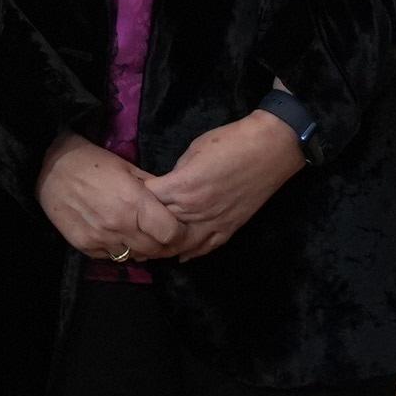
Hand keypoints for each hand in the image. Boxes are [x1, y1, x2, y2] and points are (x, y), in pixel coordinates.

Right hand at [36, 134, 192, 265]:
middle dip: (163, 245)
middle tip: (162, 235)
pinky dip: (120, 250)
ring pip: (134, 257)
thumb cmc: (94, 163)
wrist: (51, 168)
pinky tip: (118, 236)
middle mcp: (119, 226)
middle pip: (155, 251)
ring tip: (140, 236)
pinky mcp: (85, 246)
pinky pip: (112, 257)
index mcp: (135, 203)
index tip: (179, 229)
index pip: (170, 234)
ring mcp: (101, 239)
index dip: (179, 234)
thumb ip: (154, 189)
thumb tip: (176, 203)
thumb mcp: (129, 168)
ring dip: (142, 249)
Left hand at [146, 112, 308, 260]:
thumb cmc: (230, 141)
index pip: (146, 201)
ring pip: (181, 244)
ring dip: (165, 247)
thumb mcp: (194, 150)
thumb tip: (168, 187)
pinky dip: (192, 252)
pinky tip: (181, 255)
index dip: (134, 199)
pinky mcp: (230, 227)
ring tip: (151, 248)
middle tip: (131, 230)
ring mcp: (213, 222)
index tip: (127, 198)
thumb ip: (177, 173)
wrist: (269, 148)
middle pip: (159, 227)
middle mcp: (194, 210)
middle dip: (144, 227)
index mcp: (182, 187)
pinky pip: (207, 247)